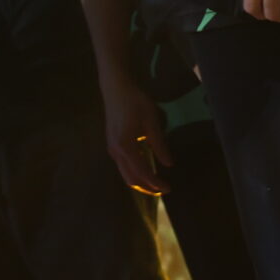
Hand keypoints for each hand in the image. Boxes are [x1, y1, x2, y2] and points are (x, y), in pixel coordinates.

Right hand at [101, 77, 172, 195]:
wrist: (115, 89)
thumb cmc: (135, 102)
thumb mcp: (152, 121)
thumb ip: (159, 144)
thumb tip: (168, 164)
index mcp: (126, 146)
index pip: (142, 172)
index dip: (155, 183)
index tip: (168, 188)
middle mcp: (116, 152)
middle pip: (130, 178)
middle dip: (147, 187)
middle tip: (163, 190)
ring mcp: (111, 149)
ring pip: (125, 174)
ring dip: (140, 181)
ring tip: (155, 183)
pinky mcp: (111, 145)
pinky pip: (123, 166)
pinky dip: (134, 173)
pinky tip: (145, 169)